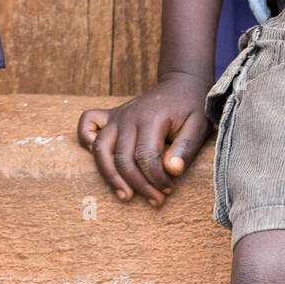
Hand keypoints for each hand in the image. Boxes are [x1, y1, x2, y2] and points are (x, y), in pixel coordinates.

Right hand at [77, 72, 211, 206]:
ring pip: (101, 149)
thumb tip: (172, 171)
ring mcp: (118, 115)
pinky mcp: (111, 115)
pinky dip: (85, 138)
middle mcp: (129, 116)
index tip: (169, 188)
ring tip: (126, 196)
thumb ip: (186, 147)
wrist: (181, 83)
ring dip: (110, 176)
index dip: (156, 178)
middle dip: (139, 185)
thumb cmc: (191, 107)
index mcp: (151, 117)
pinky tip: (98, 157)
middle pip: (123, 159)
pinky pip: (87, 122)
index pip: (145, 156)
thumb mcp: (199, 126)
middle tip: (156, 200)